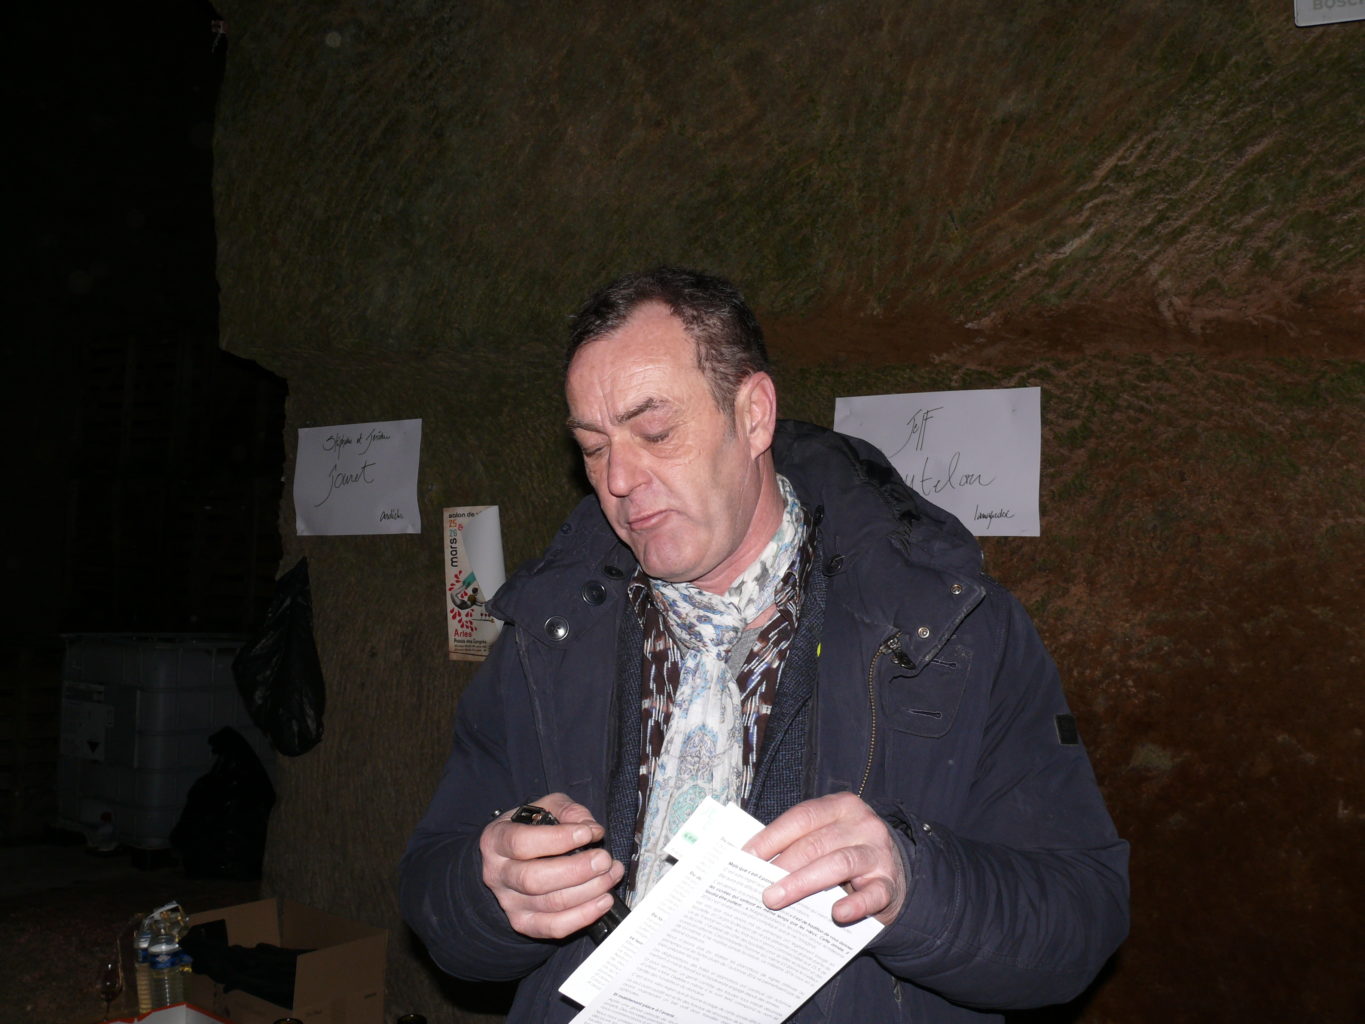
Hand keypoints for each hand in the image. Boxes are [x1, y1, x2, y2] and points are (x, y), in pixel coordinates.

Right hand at [480, 792, 624, 939]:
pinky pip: (554, 927)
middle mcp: (498, 874)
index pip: (521, 843)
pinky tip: (603, 901)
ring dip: (588, 891)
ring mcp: (509, 902)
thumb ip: (569, 812)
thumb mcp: (547, 807)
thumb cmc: (532, 829)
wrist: (513, 860)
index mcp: (496, 840)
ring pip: (549, 904)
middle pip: (534, 879)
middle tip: (604, 860)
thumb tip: (592, 830)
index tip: (587, 834)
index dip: (558, 839)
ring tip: (611, 875)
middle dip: (577, 870)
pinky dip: (583, 916)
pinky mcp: (524, 923)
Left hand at [742, 792, 906, 925]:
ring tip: (777, 899)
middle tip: (760, 888)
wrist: (895, 874)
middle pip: (817, 842)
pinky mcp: (890, 884)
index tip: (746, 856)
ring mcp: (879, 853)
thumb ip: (799, 843)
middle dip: (784, 865)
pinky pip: (873, 894)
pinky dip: (855, 904)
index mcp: (841, 807)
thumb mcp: (826, 838)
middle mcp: (862, 825)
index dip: (772, 836)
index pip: (802, 817)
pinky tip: (837, 913)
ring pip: (839, 863)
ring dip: (803, 882)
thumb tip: (754, 862)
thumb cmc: (847, 853)